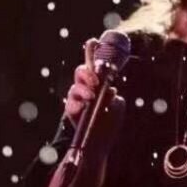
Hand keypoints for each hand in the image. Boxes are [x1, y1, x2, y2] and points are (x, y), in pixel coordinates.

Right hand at [63, 37, 125, 154]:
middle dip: (87, 72)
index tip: (94, 41)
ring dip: (84, 88)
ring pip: (75, 86)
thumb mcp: (116, 106)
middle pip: (81, 72)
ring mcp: (77, 100)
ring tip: (92, 95)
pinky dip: (77, 102)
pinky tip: (83, 105)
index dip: (92, 52)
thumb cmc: (108, 126)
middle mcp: (86, 90)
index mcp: (98, 85)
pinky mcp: (72, 112)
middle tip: (96, 80)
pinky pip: (69, 103)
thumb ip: (112, 95)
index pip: (94, 66)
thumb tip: (109, 88)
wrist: (100, 145)